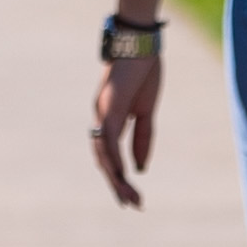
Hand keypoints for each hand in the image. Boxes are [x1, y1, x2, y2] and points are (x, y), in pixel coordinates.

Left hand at [90, 32, 162, 207]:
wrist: (140, 41)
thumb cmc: (143, 69)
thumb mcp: (146, 110)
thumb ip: (142, 138)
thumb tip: (140, 168)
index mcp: (109, 118)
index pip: (110, 155)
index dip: (119, 176)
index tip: (133, 195)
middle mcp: (100, 117)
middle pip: (104, 160)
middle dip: (117, 185)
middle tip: (132, 205)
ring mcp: (101, 111)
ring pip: (104, 154)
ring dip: (116, 178)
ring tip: (130, 197)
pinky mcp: (108, 106)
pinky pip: (109, 138)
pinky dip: (114, 157)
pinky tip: (122, 174)